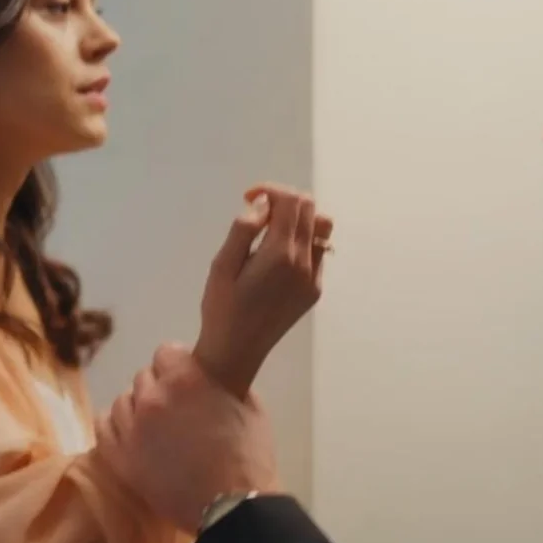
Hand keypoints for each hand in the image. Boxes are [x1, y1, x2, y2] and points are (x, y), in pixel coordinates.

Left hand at [97, 344, 278, 533]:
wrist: (232, 507)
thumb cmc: (248, 455)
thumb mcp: (249, 405)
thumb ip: (222, 381)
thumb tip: (208, 374)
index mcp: (185, 379)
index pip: (166, 352)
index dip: (180, 365)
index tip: (190, 379)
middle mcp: (152, 397)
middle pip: (144, 377)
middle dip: (161, 388)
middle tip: (179, 408)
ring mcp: (132, 429)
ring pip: (123, 401)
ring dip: (139, 407)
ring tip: (157, 426)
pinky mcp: (120, 457)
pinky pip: (104, 426)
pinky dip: (117, 426)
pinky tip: (133, 433)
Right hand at [195, 184, 332, 398]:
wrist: (236, 352)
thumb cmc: (221, 308)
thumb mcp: (221, 265)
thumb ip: (243, 229)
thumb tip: (262, 205)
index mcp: (280, 254)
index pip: (291, 202)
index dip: (270, 190)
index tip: (249, 198)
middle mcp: (305, 263)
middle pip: (310, 210)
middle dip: (284, 201)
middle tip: (257, 212)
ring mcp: (314, 278)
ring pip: (322, 229)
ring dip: (298, 220)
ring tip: (270, 231)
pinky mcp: (314, 291)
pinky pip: (318, 252)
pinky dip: (302, 242)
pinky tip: (277, 257)